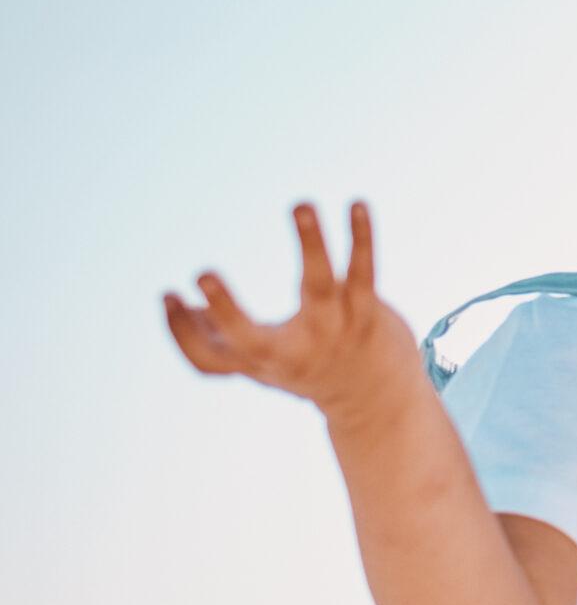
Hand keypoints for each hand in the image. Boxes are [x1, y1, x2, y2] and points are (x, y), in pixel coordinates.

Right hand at [164, 201, 416, 424]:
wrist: (380, 401)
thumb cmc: (308, 368)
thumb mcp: (262, 361)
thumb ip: (223, 337)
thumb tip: (179, 305)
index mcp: (259, 362)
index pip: (206, 359)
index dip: (180, 332)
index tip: (169, 294)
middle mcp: (292, 353)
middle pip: (251, 339)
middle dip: (227, 310)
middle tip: (202, 275)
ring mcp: (331, 333)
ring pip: (319, 286)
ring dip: (311, 244)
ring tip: (302, 204)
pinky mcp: (366, 315)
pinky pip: (364, 272)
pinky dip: (360, 238)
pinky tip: (358, 205)